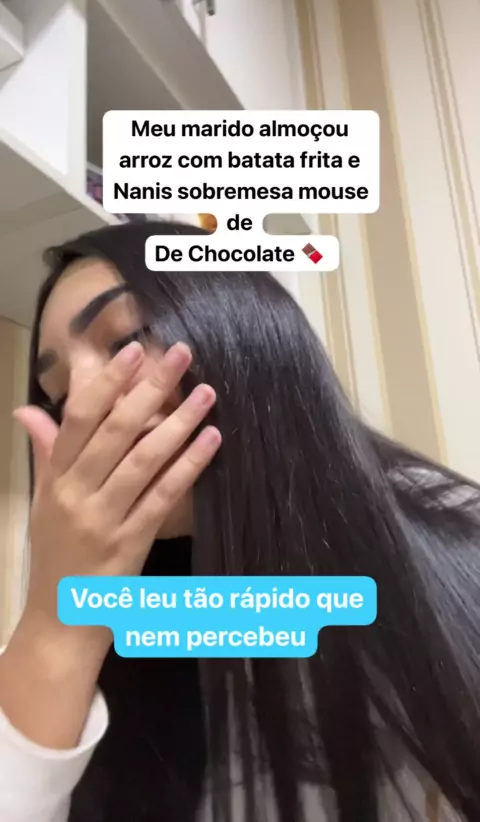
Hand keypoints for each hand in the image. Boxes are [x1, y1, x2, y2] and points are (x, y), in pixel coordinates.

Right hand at [14, 341, 220, 654]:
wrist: (59, 622)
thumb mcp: (41, 501)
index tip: (133, 350)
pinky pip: (162, 498)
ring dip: (177, 422)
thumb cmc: (54, 554)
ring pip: (142, 460)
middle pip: (114, 431)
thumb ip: (45, 453)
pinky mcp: (131, 544)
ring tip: (206, 392)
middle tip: (180, 354)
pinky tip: (210, 440)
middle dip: (148, 388)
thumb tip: (28, 408)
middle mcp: (76, 495)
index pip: (79, 420)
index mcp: (54, 479)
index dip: (106, 382)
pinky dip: (187, 467)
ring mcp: (104, 520)